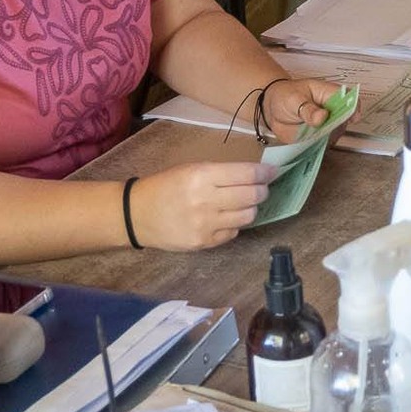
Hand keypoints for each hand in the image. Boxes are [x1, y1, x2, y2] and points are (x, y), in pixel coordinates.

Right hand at [130, 161, 277, 250]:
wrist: (137, 214)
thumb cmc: (166, 186)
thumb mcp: (191, 169)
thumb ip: (221, 172)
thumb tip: (255, 174)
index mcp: (202, 176)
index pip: (247, 175)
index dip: (265, 174)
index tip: (273, 172)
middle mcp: (206, 200)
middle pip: (252, 196)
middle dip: (262, 190)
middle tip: (261, 188)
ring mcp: (206, 225)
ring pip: (247, 216)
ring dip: (251, 208)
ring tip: (245, 203)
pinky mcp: (204, 243)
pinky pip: (233, 233)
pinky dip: (235, 224)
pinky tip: (226, 217)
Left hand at [261, 78, 342, 137]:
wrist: (273, 108)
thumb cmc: (285, 96)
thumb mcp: (294, 99)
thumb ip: (308, 109)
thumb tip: (322, 117)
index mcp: (330, 94)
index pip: (350, 100)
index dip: (354, 109)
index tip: (349, 118)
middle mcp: (333, 111)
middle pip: (345, 121)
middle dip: (334, 127)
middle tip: (318, 127)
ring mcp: (327, 126)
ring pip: (335, 135)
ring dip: (324, 138)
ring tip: (307, 133)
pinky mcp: (320, 138)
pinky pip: (324, 145)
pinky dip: (317, 145)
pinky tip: (307, 141)